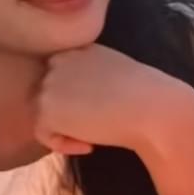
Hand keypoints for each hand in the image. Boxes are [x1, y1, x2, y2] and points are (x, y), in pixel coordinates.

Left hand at [33, 43, 192, 155]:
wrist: (151, 108)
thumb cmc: (144, 94)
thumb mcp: (112, 70)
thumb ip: (89, 75)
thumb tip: (76, 100)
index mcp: (77, 48)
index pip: (59, 76)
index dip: (72, 97)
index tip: (95, 111)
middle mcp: (59, 61)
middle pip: (48, 94)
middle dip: (67, 114)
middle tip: (93, 128)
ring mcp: (50, 83)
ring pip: (43, 113)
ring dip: (63, 129)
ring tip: (91, 138)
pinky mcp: (47, 108)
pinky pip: (43, 133)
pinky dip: (63, 144)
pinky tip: (89, 146)